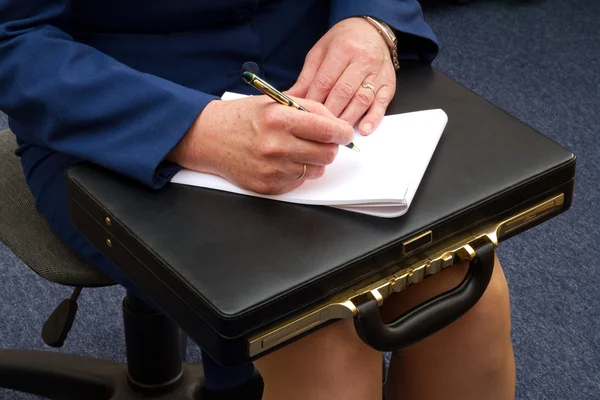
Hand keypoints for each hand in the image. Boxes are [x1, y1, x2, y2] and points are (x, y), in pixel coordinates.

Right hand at [167, 96, 354, 194]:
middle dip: (330, 147)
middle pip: (327, 154)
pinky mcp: (268, 186)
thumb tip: (337, 124)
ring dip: (313, 161)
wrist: (208, 138)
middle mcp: (276, 145)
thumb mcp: (274, 102)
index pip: (327, 129)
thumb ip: (308, 109)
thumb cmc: (243, 118)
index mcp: (279, 119)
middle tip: (322, 141)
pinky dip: (297, 172)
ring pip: (316, 170)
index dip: (342, 132)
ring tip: (296, 150)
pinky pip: (299, 182)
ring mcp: (272, 169)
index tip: (345, 133)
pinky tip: (281, 161)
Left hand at [287, 17, 396, 135]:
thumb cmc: (343, 43)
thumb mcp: (319, 53)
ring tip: (336, 134)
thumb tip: (290, 98)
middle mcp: (363, 59)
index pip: (325, 81)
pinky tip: (364, 129)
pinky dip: (373, 118)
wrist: (371, 30)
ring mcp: (378, 72)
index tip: (304, 117)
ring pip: (362, 100)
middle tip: (318, 130)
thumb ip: (306, 78)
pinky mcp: (389, 83)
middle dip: (329, 114)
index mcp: (343, 49)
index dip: (314, 102)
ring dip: (348, 119)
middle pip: (343, 92)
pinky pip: (382, 103)